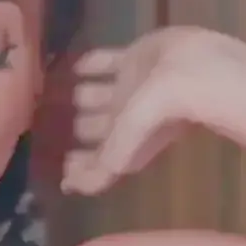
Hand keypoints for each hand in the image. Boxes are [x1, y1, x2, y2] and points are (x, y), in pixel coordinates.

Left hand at [59, 26, 234, 195]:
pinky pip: (104, 62)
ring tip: (59, 92)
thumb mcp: (126, 152)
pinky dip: (89, 65)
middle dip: (79, 127)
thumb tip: (67, 188)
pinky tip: (76, 65)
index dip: (81, 163)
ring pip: (95, 95)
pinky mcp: (132, 58)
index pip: (99, 158)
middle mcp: (126, 118)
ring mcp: (128, 88)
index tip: (62, 160)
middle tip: (53, 123)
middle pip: (95, 126)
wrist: (192, 71)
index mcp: (125, 143)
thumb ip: (99, 174)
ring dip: (81, 95)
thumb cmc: (159, 114)